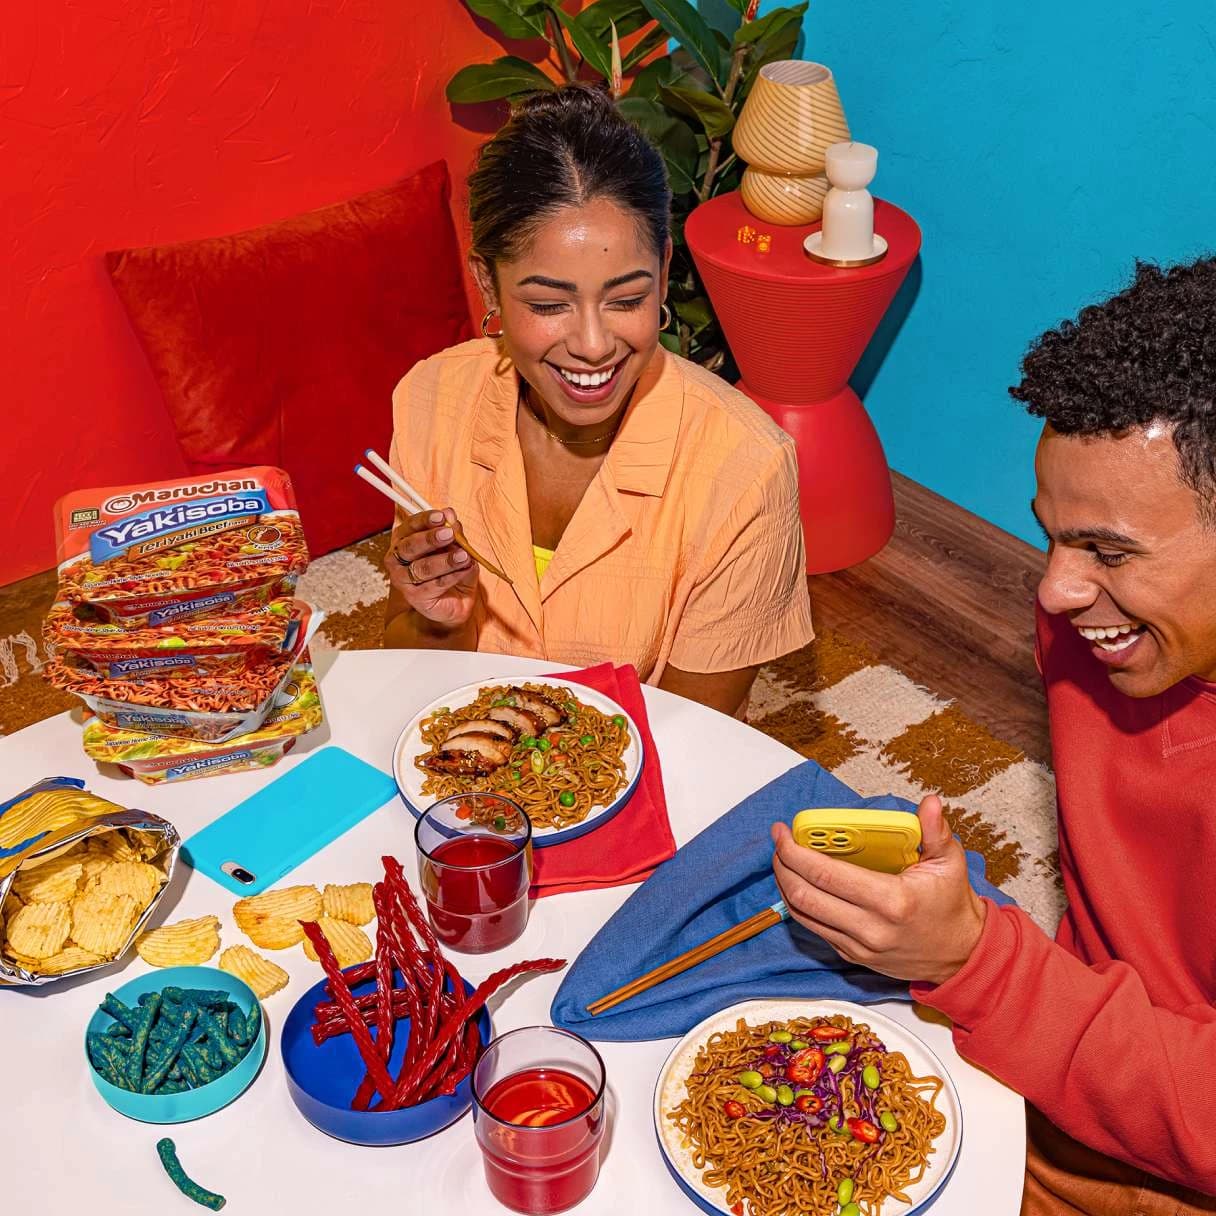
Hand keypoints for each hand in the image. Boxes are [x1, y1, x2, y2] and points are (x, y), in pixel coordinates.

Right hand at [384, 508, 478, 629]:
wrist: (455, 602)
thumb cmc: (451, 571)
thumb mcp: (457, 548)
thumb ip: (454, 533)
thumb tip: (450, 514)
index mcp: (404, 539)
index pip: (411, 526)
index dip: (425, 520)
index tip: (442, 516)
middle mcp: (398, 558)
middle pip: (410, 546)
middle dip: (430, 539)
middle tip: (449, 534)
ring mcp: (403, 578)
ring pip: (422, 567)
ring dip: (445, 560)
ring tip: (464, 556)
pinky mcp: (414, 596)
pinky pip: (435, 584)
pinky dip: (453, 576)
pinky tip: (465, 569)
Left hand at [771, 795, 986, 985]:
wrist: (962, 956)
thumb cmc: (952, 906)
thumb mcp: (950, 863)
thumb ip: (935, 831)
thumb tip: (928, 803)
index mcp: (891, 901)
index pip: (826, 876)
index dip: (796, 852)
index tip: (783, 832)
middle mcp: (870, 928)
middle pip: (805, 896)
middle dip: (783, 865)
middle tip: (779, 842)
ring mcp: (859, 946)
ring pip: (803, 915)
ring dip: (786, 884)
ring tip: (784, 859)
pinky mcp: (853, 956)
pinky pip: (815, 928)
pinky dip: (801, 904)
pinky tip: (800, 882)